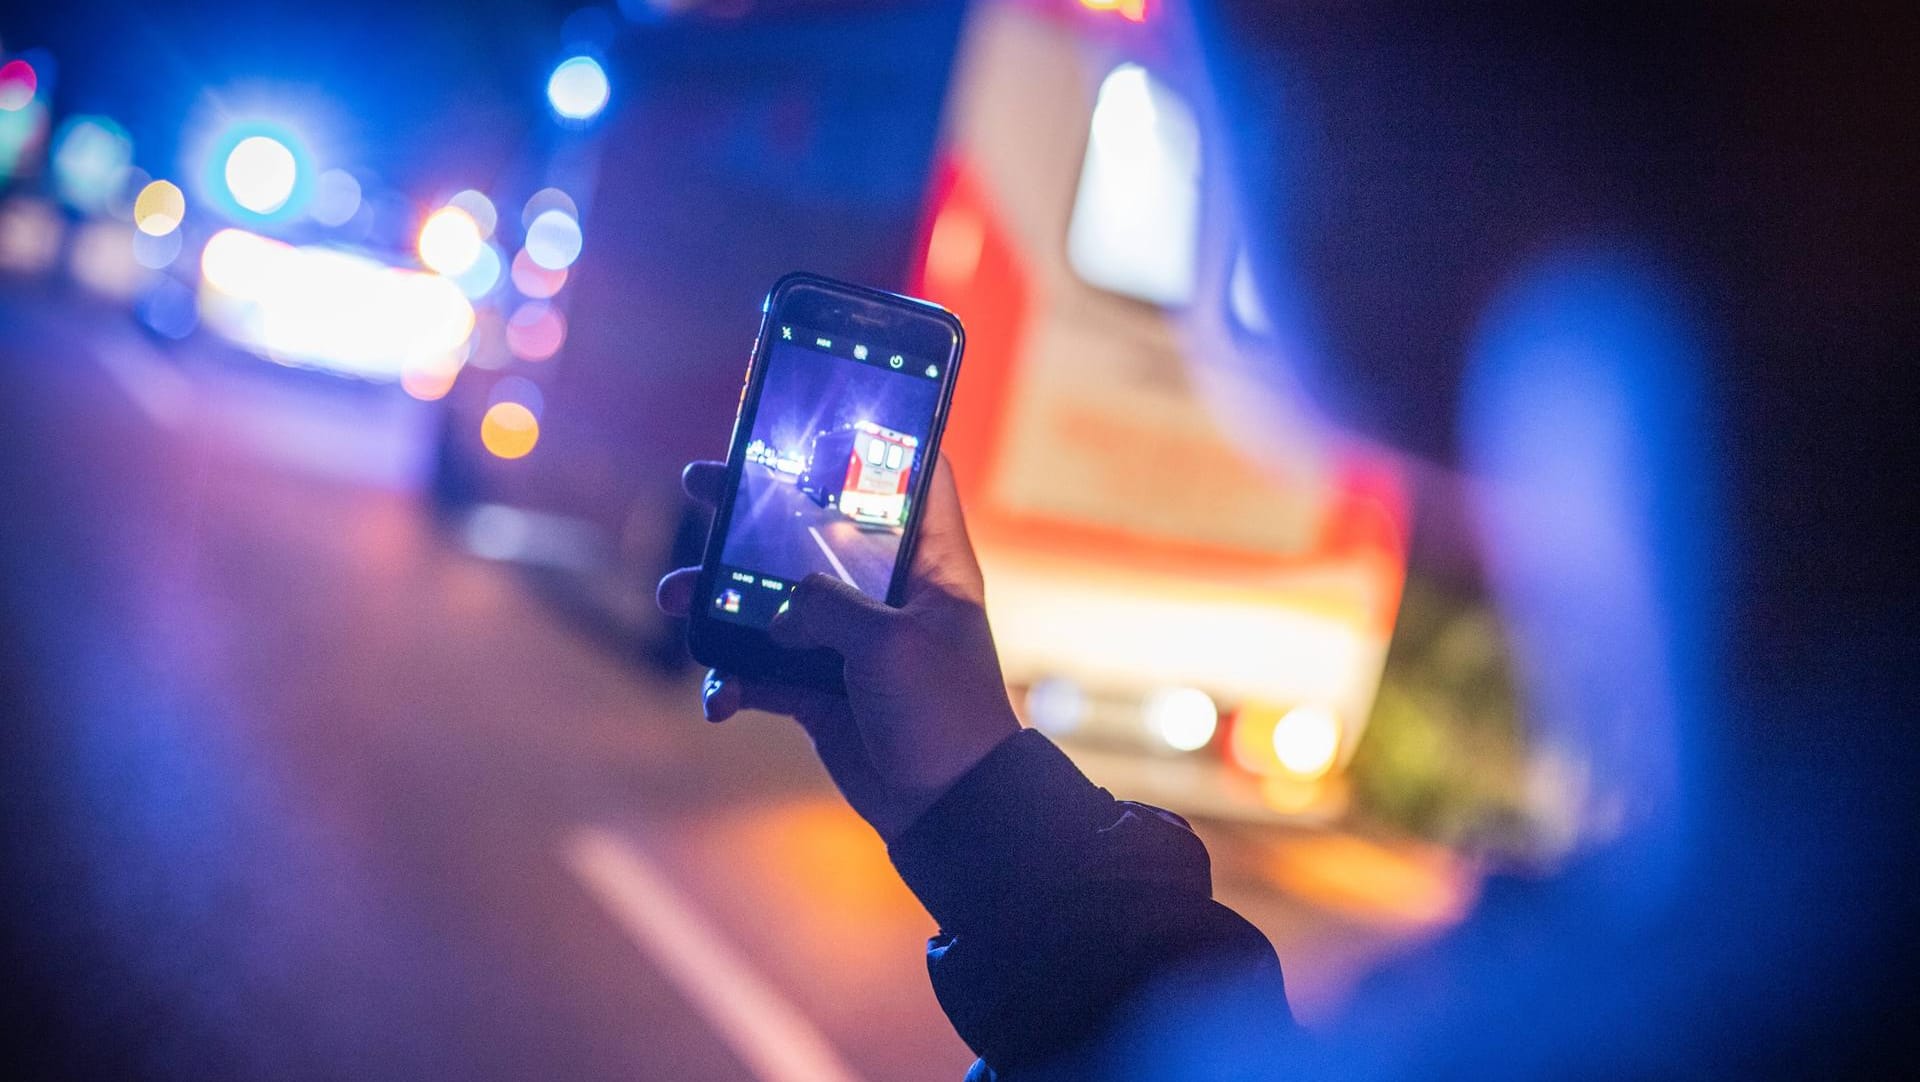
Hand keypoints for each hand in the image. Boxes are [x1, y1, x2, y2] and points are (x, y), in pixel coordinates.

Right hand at [656, 457, 1021, 840]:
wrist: (948, 811)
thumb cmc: (943, 715)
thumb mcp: (888, 644)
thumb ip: (824, 605)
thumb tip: (776, 608)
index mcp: (930, 562)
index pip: (917, 476)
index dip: (881, 438)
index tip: (825, 414)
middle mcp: (888, 591)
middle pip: (816, 527)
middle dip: (755, 508)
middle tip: (702, 483)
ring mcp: (849, 640)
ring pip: (771, 598)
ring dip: (718, 599)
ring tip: (673, 597)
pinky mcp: (818, 688)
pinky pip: (759, 670)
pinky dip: (731, 680)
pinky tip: (720, 698)